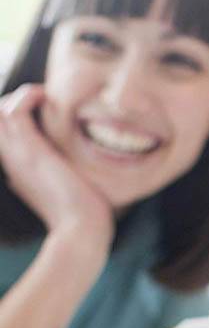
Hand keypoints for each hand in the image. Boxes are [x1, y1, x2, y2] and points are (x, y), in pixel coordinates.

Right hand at [0, 84, 113, 249]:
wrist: (82, 231)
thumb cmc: (82, 217)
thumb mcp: (67, 193)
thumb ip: (62, 179)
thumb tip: (70, 171)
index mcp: (18, 168)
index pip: (3, 133)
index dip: (14, 116)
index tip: (41, 110)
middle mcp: (12, 159)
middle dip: (13, 101)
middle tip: (43, 100)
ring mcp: (18, 154)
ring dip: (20, 96)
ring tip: (45, 97)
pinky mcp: (32, 150)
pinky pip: (14, 110)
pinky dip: (28, 96)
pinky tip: (49, 99)